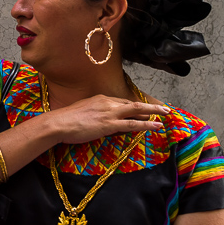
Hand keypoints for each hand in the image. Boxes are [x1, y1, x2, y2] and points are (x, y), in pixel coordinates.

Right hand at [48, 95, 168, 144]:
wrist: (58, 123)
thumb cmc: (65, 120)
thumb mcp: (82, 113)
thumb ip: (93, 114)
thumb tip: (98, 121)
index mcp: (100, 99)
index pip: (122, 102)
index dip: (135, 107)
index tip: (144, 110)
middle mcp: (107, 103)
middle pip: (133, 103)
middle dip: (150, 106)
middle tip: (164, 109)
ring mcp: (109, 113)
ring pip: (137, 111)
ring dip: (153, 112)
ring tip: (165, 114)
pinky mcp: (109, 124)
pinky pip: (132, 124)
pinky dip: (146, 124)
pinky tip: (156, 126)